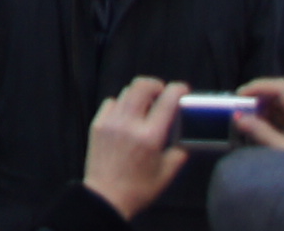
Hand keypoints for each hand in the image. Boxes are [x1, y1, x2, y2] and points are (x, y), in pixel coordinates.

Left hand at [81, 78, 191, 221]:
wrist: (106, 197)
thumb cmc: (139, 189)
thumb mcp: (167, 173)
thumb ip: (180, 152)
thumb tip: (186, 136)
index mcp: (150, 137)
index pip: (166, 101)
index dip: (177, 90)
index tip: (182, 89)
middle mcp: (129, 124)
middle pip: (142, 86)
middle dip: (156, 85)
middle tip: (162, 93)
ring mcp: (110, 122)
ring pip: (126, 92)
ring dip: (140, 94)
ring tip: (146, 106)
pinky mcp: (97, 124)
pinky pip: (111, 103)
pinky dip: (122, 104)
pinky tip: (127, 116)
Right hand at [234, 78, 283, 157]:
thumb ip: (261, 133)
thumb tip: (239, 117)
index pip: (282, 88)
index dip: (259, 87)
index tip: (240, 95)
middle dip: (261, 97)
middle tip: (242, 107)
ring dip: (266, 107)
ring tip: (249, 118)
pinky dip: (274, 116)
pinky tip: (263, 126)